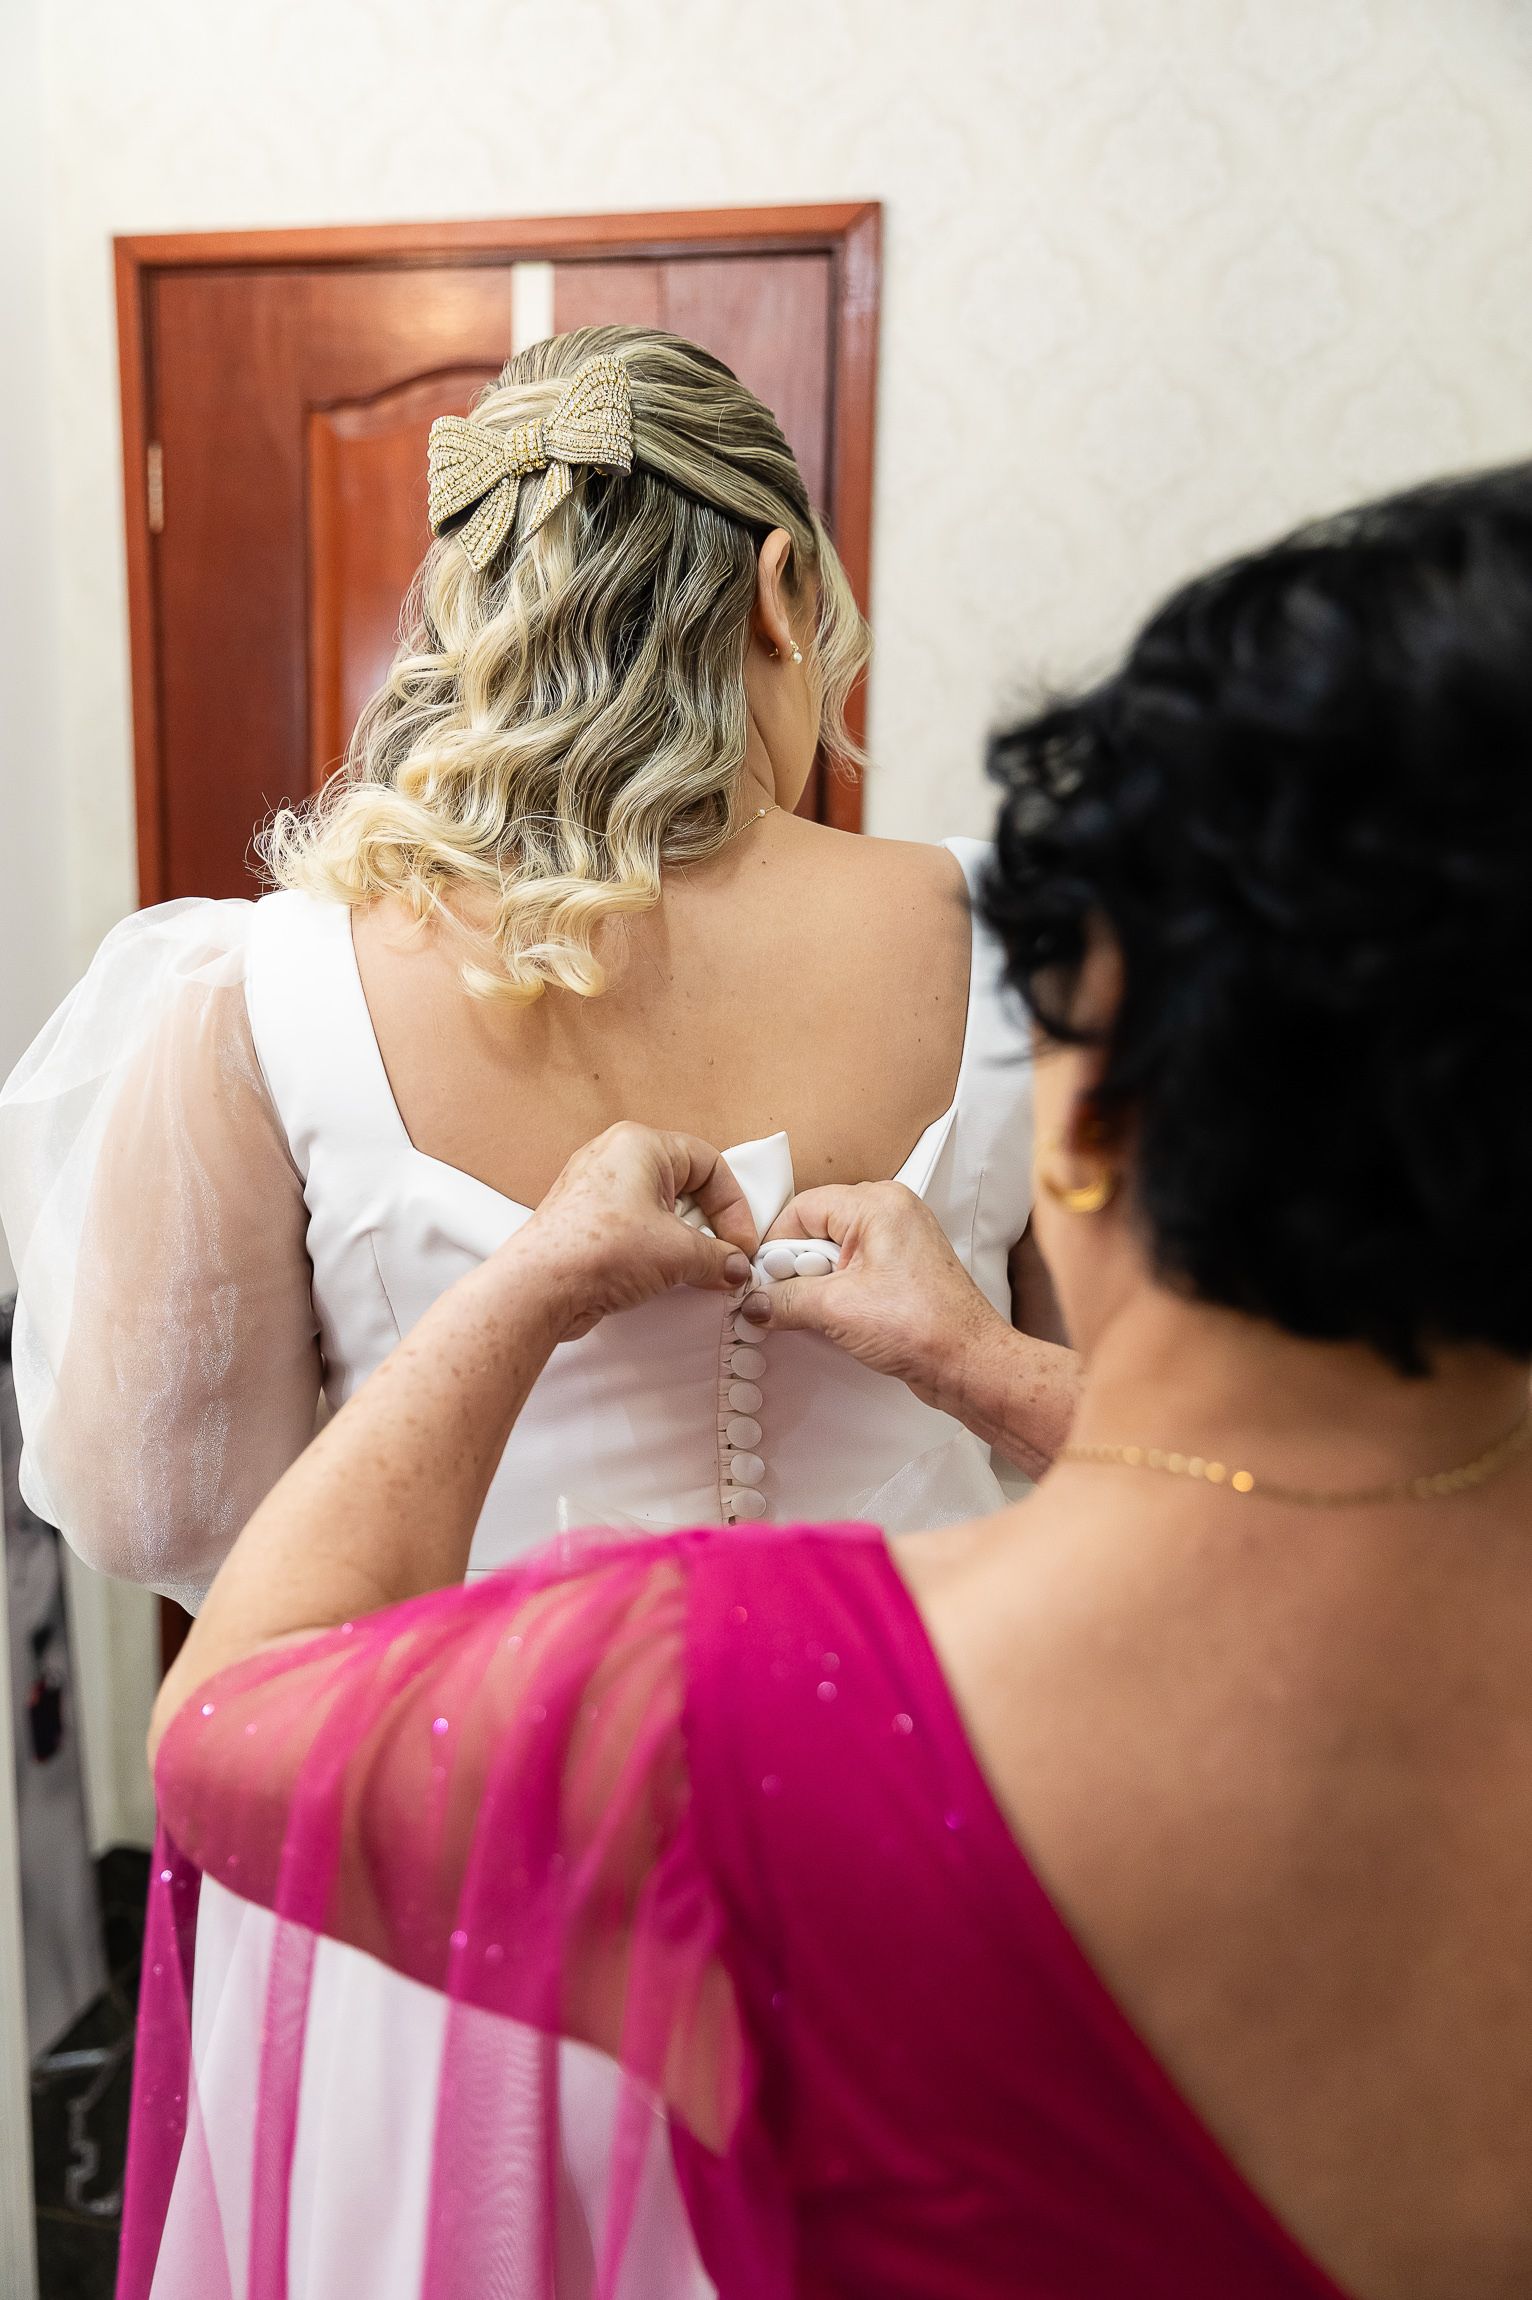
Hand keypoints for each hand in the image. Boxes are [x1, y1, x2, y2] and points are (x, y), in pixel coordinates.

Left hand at [518, 1124, 757, 1340]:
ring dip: (685, 1240)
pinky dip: (657, 1248)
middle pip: (685, 1184)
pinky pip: (637, 1225)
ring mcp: (596, 1188)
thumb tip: (734, 1267)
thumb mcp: (678, 1253)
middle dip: (710, 1225)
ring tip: (696, 1270)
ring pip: (660, 1207)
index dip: (733, 1207)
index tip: (741, 1245)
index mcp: (640, 1144)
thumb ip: (718, 1258)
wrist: (538, 1289)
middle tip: (725, 1257)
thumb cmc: (598, 1251)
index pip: (709, 1164)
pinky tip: (665, 1275)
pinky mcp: (586, 1219)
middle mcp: (615, 1157)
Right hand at [740, 1180, 1005, 1412]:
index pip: (803, 1209)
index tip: (759, 1279)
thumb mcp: (836, 1309)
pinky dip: (836, 1290)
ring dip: (815, 1282)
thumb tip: (755, 1301)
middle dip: (795, 1266)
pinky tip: (830, 1317)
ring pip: (835, 1251)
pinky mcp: (904, 1270)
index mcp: (878, 1204)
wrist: (970, 1363)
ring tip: (813, 1312)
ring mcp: (901, 1241)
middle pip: (817, 1227)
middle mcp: (892, 1213)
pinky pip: (855, 1269)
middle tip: (783, 1299)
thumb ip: (785, 1299)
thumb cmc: (924, 1328)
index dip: (775, 1245)